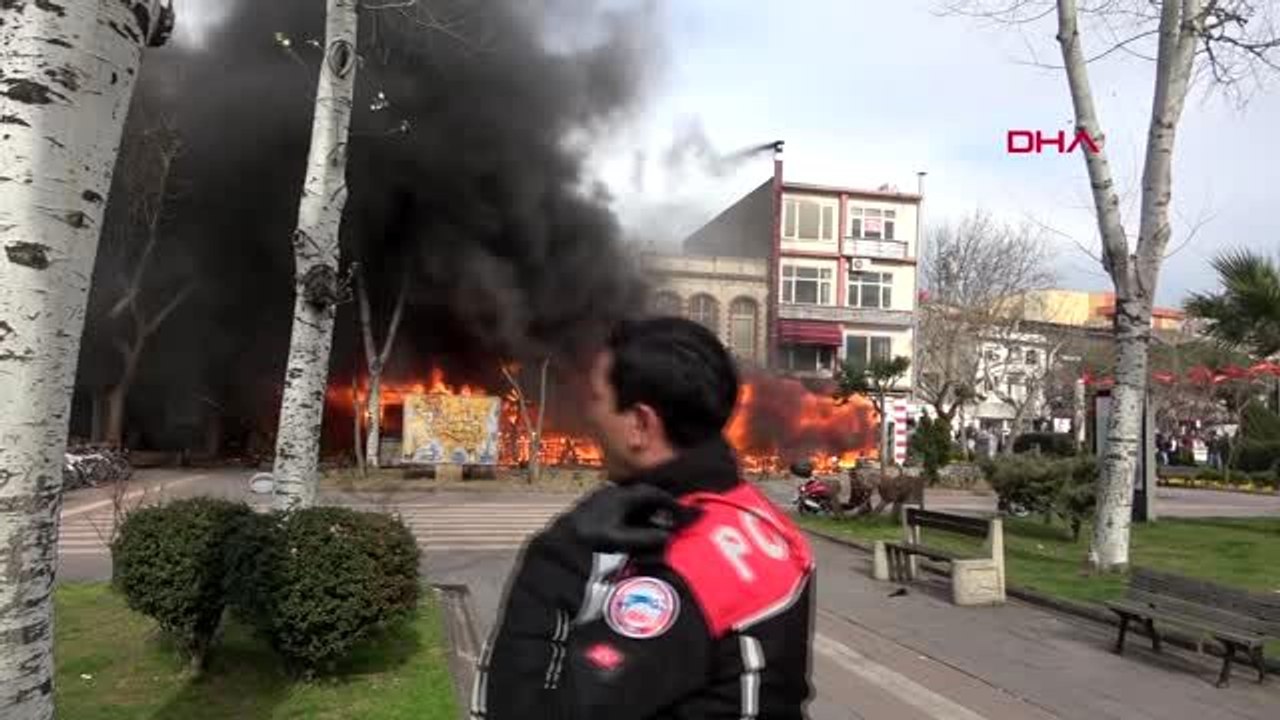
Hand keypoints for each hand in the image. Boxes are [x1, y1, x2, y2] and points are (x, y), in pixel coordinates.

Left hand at [571, 484, 701, 551]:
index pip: (653, 494)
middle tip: (672, 515)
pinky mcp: (595, 504)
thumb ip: (645, 538)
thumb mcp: (621, 540)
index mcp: (622, 496)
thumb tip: (667, 536)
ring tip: (656, 521)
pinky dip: (633, 512)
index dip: (670, 502)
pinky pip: (621, 504)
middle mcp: (614, 492)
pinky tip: (634, 524)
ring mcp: (603, 497)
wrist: (561, 540)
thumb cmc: (591, 538)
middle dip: (659, 504)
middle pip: (643, 494)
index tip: (682, 510)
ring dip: (645, 508)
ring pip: (631, 499)